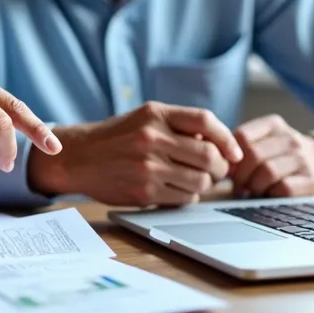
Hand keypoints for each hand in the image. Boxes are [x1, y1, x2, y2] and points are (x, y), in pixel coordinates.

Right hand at [28, 101, 242, 206]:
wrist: (79, 157)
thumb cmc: (118, 138)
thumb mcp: (146, 118)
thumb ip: (179, 125)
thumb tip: (220, 143)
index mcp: (155, 114)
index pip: (205, 121)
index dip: (227, 138)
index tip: (235, 153)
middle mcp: (152, 137)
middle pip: (208, 155)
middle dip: (220, 167)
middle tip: (217, 171)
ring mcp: (147, 166)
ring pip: (200, 181)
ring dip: (205, 184)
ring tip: (195, 180)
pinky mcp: (143, 191)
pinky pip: (184, 198)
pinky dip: (188, 196)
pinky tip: (177, 190)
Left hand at [228, 115, 313, 196]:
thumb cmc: (283, 154)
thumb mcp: (266, 139)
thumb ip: (243, 146)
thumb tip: (218, 163)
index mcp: (274, 124)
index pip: (242, 136)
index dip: (229, 155)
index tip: (227, 168)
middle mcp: (290, 138)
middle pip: (253, 155)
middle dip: (240, 175)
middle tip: (237, 185)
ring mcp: (303, 158)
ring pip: (267, 172)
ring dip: (254, 186)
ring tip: (251, 190)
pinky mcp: (312, 180)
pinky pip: (283, 188)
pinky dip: (270, 194)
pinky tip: (269, 194)